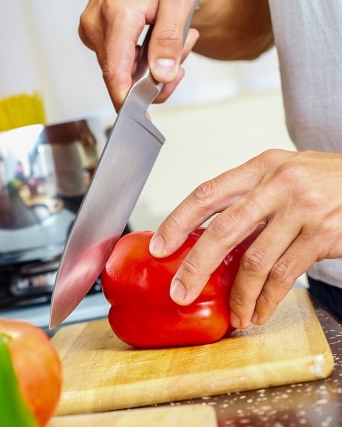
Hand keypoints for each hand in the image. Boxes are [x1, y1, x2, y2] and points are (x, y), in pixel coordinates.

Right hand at [79, 0, 198, 110]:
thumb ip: (169, 39)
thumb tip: (161, 75)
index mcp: (115, 15)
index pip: (116, 74)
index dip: (129, 102)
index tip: (141, 119)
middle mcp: (96, 24)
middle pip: (122, 76)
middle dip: (155, 76)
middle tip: (181, 54)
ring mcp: (93, 29)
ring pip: (122, 70)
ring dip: (151, 65)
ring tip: (175, 40)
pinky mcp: (95, 31)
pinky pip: (118, 59)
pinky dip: (141, 57)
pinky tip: (155, 39)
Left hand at [149, 149, 341, 328]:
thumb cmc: (318, 180)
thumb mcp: (279, 174)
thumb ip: (246, 198)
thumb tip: (205, 235)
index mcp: (259, 168)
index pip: (206, 194)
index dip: (177, 221)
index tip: (159, 246)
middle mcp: (277, 185)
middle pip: (224, 230)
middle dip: (197, 266)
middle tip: (180, 291)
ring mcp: (301, 210)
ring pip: (255, 261)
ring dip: (238, 295)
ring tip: (232, 314)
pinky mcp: (322, 236)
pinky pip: (285, 275)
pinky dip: (267, 299)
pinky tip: (258, 311)